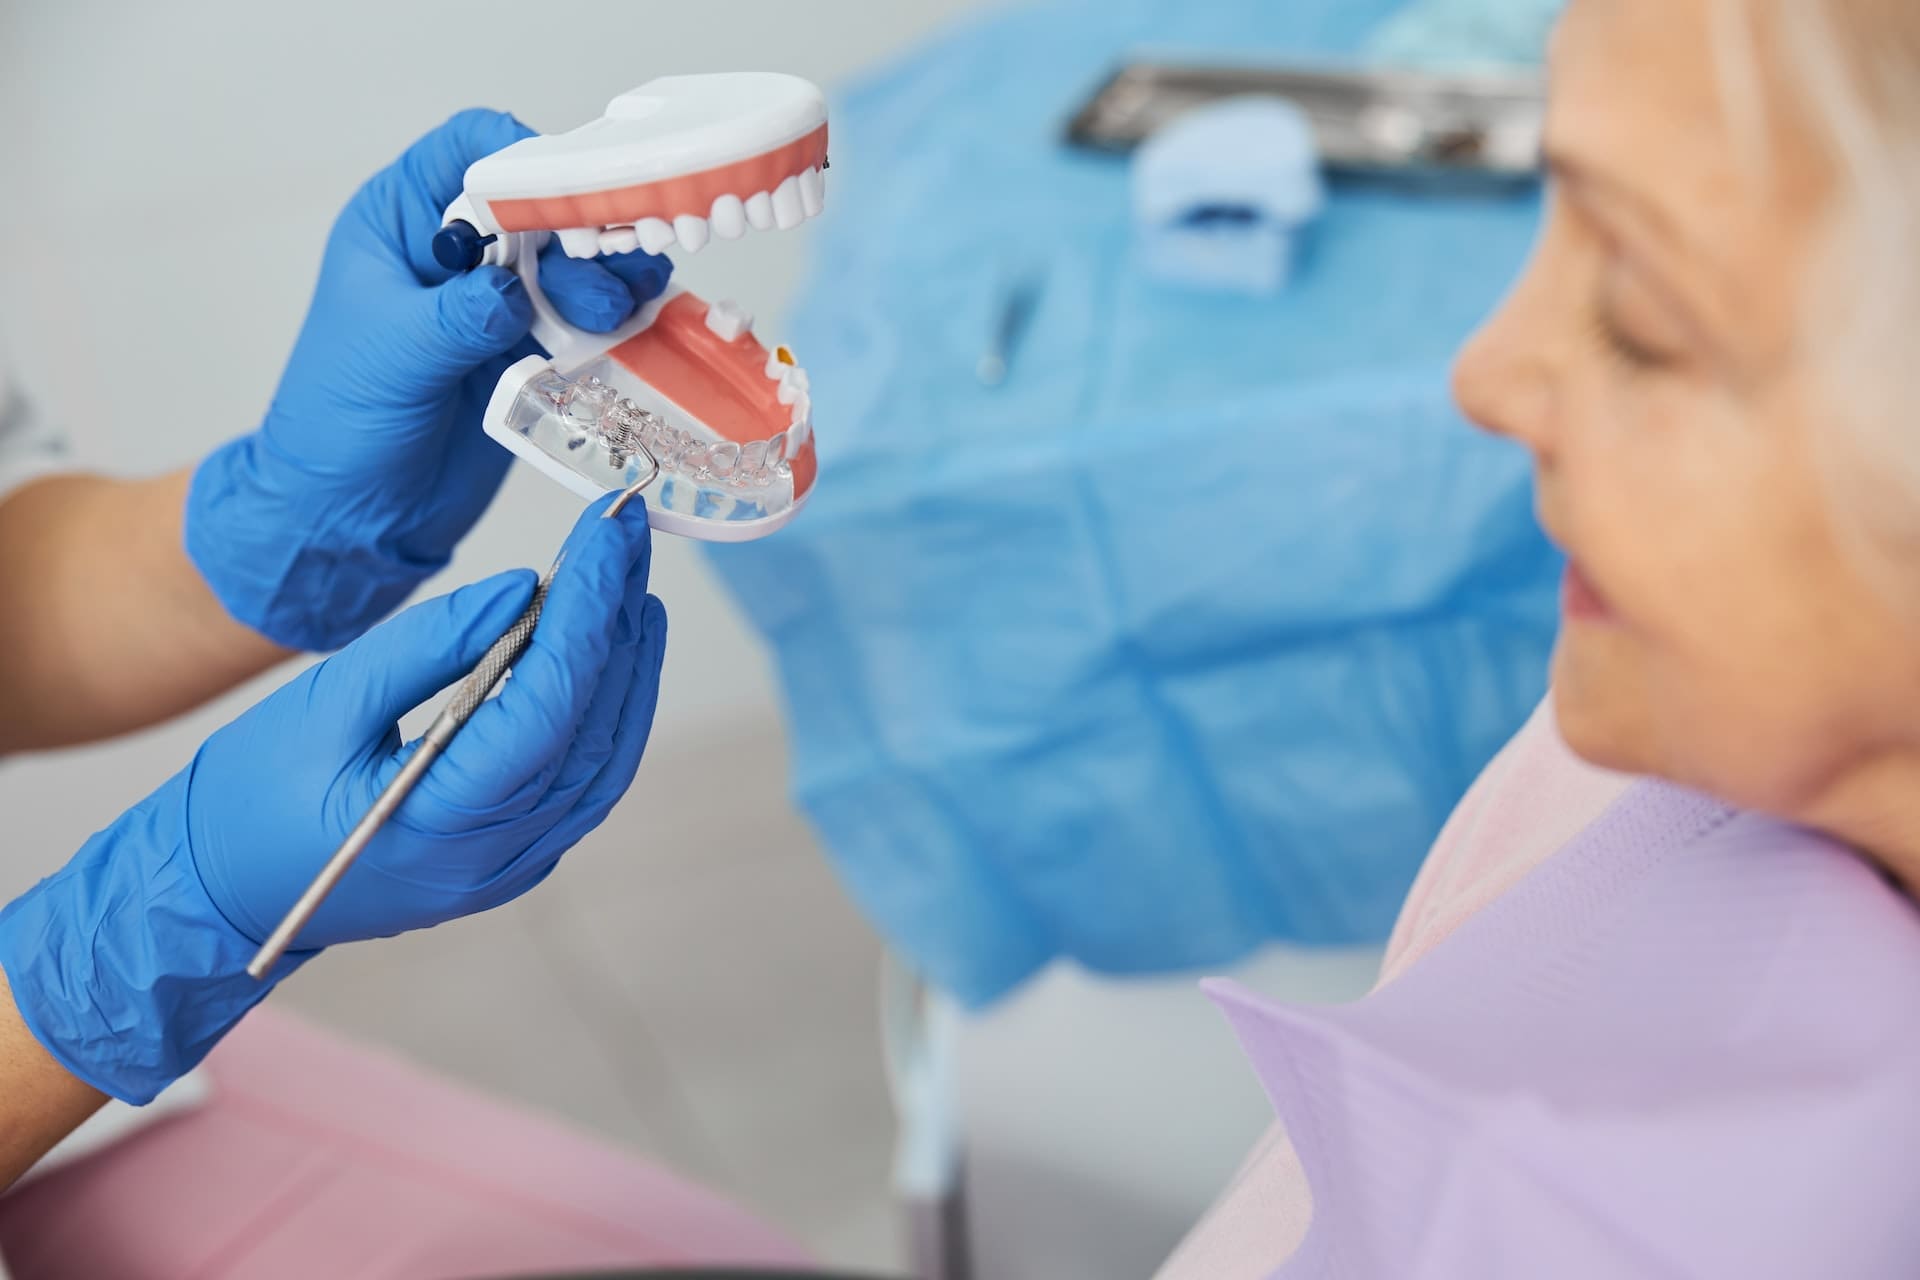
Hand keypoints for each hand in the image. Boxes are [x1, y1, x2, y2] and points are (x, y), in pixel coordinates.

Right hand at [0, 495, 664, 1102]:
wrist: (217, 897)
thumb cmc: (251, 798)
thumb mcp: (326, 704)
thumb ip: (431, 646)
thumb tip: (526, 591)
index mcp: (443, 820)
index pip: (551, 704)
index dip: (591, 612)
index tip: (609, 534)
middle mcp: (495, 856)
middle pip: (594, 729)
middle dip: (620, 626)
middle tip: (629, 540)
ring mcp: (510, 867)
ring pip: (604, 761)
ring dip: (628, 671)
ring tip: (632, 589)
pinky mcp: (510, 861)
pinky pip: (584, 785)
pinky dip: (607, 716)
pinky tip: (613, 659)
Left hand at [186, 109, 672, 650]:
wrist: (353, 517)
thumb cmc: (337, 425)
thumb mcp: (389, 358)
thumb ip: (455, 316)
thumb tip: (512, 289)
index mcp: (399, 225)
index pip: (467, 151)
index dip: (521, 156)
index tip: (571, 191)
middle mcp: (454, 255)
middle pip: (538, 208)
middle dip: (582, 234)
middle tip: (608, 283)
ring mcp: (494, 306)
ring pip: (572, 264)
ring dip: (610, 279)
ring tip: (628, 309)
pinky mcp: (529, 356)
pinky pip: (585, 324)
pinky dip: (617, 325)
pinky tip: (639, 332)